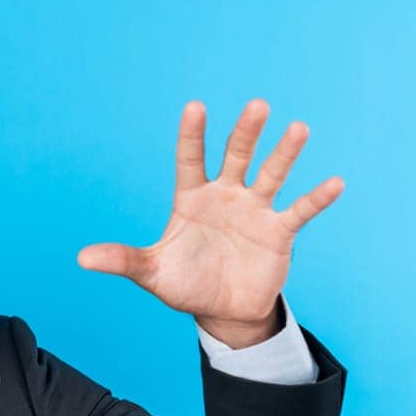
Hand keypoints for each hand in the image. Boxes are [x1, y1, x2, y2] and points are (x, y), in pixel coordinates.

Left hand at [77, 99, 344, 347]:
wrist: (223, 310)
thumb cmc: (185, 283)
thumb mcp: (151, 273)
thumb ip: (122, 260)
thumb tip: (81, 258)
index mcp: (192, 199)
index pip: (190, 160)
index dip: (192, 136)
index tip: (195, 106)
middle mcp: (226, 196)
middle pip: (236, 157)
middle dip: (246, 133)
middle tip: (257, 105)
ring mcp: (255, 211)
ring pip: (271, 175)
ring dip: (285, 153)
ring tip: (299, 128)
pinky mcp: (279, 232)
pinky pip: (299, 211)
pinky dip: (316, 199)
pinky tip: (334, 182)